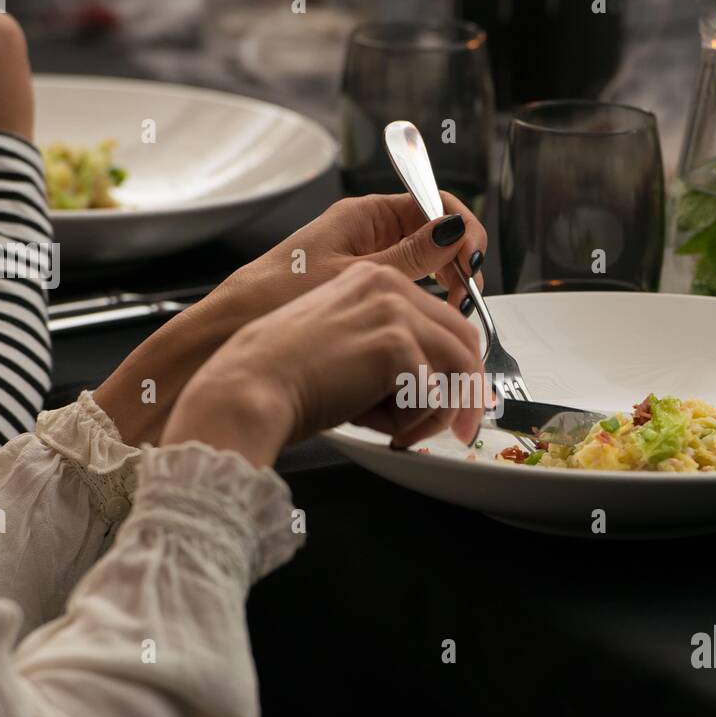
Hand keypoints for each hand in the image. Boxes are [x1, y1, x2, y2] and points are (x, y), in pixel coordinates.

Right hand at [161, 262, 486, 465]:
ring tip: (405, 434)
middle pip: (464, 339)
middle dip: (468, 392)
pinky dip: (415, 423)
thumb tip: (436, 392)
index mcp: (373, 282)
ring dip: (440, 413)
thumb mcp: (345, 354)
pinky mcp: (394, 344)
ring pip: (459, 367)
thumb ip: (391, 359)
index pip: (443, 320)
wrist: (248, 389)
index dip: (459, 367)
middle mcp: (388, 287)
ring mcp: (394, 311)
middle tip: (461, 431)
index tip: (460, 401)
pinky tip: (383, 430)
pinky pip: (435, 395)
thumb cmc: (280, 380)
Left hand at [232, 192, 488, 311]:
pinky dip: (425, 306)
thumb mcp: (353, 277)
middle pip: (437, 236)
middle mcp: (368, 234)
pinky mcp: (360, 294)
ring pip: (426, 267)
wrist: (233, 334)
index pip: (435, 204)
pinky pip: (408, 291)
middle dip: (460, 263)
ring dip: (447, 287)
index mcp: (366, 216)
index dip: (462, 231)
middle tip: (466, 300)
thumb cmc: (276, 298)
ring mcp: (366, 263)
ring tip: (451, 316)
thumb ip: (408, 257)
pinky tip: (427, 326)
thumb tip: (453, 231)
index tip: (471, 264)